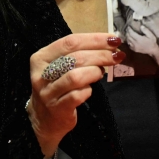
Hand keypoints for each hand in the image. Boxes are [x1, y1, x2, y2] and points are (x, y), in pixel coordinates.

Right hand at [27, 34, 125, 156]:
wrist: (45, 118)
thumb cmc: (59, 86)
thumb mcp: (62, 67)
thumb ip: (81, 53)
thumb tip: (111, 44)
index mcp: (41, 57)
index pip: (70, 42)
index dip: (95, 39)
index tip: (114, 40)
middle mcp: (41, 74)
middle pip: (75, 58)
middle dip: (101, 55)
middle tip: (117, 56)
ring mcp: (47, 92)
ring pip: (76, 76)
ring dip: (95, 72)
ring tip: (101, 73)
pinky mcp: (57, 108)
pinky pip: (78, 95)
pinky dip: (88, 90)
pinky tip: (89, 90)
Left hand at [125, 24, 158, 55]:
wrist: (152, 50)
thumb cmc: (152, 42)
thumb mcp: (151, 35)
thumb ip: (146, 30)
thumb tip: (141, 26)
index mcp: (139, 39)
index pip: (131, 33)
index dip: (129, 29)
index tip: (128, 27)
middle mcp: (135, 43)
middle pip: (128, 37)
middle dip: (127, 32)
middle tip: (128, 29)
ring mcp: (134, 47)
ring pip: (128, 41)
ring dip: (127, 37)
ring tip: (128, 33)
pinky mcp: (134, 49)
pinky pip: (129, 44)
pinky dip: (128, 41)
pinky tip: (130, 39)